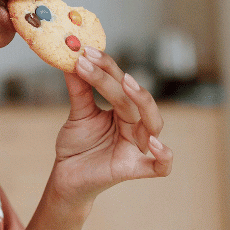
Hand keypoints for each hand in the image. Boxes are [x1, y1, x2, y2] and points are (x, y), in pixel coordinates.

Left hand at [51, 46, 173, 203]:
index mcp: (123, 110)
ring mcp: (136, 147)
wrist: (66, 177)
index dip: (106, 66)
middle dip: (121, 80)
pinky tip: (153, 144)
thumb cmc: (77, 145)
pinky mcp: (133, 169)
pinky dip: (163, 156)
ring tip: (126, 84)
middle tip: (99, 64)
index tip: (86, 52)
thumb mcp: (77, 114)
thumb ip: (79, 88)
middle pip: (136, 100)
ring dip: (143, 103)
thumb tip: (71, 58)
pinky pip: (160, 167)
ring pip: (153, 124)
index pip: (120, 83)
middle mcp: (134, 126)